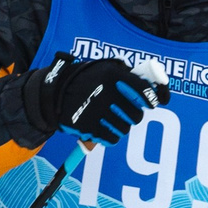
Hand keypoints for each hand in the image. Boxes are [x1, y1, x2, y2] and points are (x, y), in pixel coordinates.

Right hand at [26, 53, 165, 147]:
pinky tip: (105, 129)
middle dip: (135, 115)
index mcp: (111, 75)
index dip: (152, 98)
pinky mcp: (88, 126)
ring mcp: (96, 111)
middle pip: (136, 114)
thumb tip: (152, 87)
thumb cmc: (85, 80)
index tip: (154, 103)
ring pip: (125, 128)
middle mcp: (105, 92)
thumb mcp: (104, 69)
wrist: (54, 94)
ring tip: (113, 120)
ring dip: (122, 127)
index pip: (142, 89)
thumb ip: (126, 75)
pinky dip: (111, 136)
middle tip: (127, 113)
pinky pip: (112, 138)